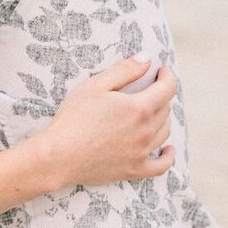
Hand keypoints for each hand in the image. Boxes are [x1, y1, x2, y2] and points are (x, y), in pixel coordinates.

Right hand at [38, 58, 177, 187]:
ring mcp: (142, 152)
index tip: (162, 70)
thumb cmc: (74, 118)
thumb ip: (125, 70)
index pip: (167, 88)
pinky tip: (168, 149)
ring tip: (153, 111)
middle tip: (150, 88)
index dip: (167, 76)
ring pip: (164, 132)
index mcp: (138, 108)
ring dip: (162, 118)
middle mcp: (146, 131)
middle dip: (161, 95)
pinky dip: (168, 156)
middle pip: (165, 109)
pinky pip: (162, 165)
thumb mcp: (95, 85)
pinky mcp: (135, 170)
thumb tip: (147, 58)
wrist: (59, 156)